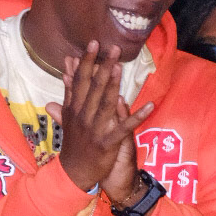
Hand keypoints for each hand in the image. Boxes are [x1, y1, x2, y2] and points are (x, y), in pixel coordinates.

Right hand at [44, 43, 153, 193]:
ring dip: (113, 86)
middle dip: (102, 67)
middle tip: (112, 48)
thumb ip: (68, 91)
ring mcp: (95, 129)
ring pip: (105, 104)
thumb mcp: (67, 115)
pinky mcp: (107, 143)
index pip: (80, 80)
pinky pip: (124, 128)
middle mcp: (83, 116)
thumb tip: (66, 67)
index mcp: (74, 108)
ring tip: (119, 67)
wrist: (74, 172)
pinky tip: (150, 105)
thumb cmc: (74, 142)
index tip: (93, 43)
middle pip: (93, 88)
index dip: (87, 61)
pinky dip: (137, 116)